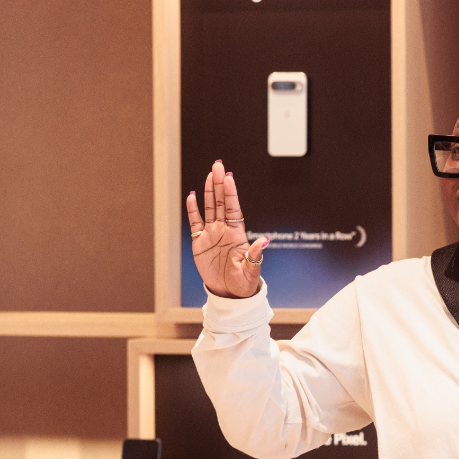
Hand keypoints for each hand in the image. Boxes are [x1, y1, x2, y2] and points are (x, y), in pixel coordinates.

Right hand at [185, 161, 268, 298]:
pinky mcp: (200, 242)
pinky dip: (193, 210)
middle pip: (222, 202)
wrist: (230, 293)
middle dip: (220, 184)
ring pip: (210, 208)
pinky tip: (192, 196)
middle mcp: (225, 230)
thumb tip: (265, 241)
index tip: (229, 178)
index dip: (231, 193)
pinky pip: (195, 223)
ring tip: (210, 174)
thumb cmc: (244, 283)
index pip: (233, 209)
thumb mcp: (251, 270)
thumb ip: (255, 255)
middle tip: (218, 165)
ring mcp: (212, 234)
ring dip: (209, 191)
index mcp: (237, 234)